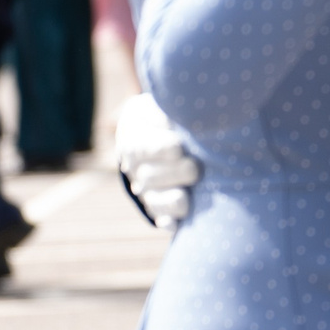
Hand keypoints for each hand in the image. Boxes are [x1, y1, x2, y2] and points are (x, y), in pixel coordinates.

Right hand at [113, 92, 198, 230]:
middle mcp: (137, 167)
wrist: (167, 133)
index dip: (158, 148)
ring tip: (186, 197)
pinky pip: (162, 218)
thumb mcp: (163, 105)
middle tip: (193, 168)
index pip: (139, 147)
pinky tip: (176, 224)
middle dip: (173, 174)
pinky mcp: (162, 206)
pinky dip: (169, 221)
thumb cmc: (169, 115)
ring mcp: (148, 189)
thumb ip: (168, 108)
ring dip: (171, 200)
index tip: (177, 147)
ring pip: (155, 200)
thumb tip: (179, 114)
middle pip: (148, 176)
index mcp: (135, 138)